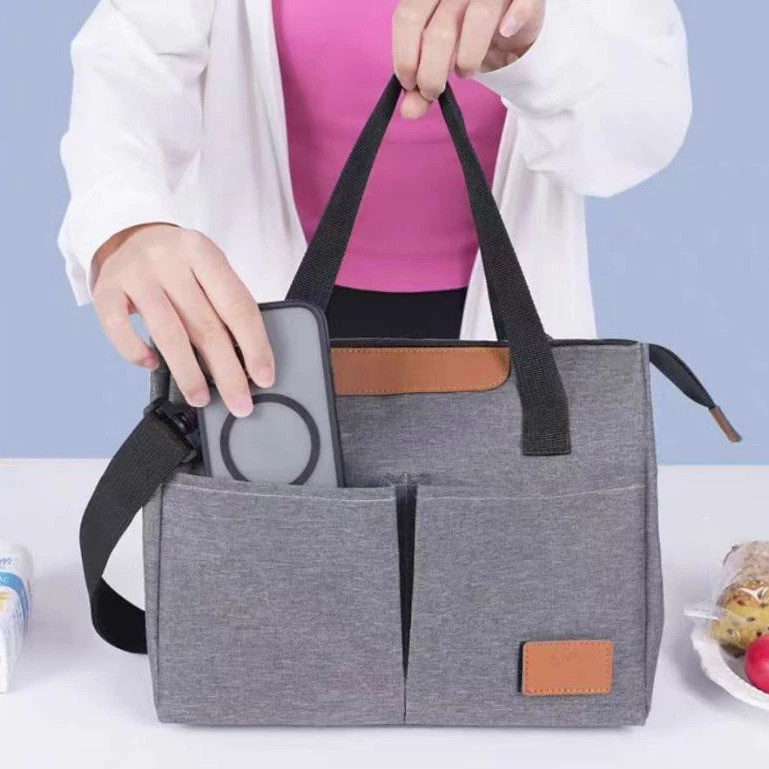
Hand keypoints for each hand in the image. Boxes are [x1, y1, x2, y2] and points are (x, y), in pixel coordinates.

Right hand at [92, 223, 273, 416]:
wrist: (130, 235)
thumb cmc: (179, 263)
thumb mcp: (207, 269)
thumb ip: (224, 304)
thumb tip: (247, 360)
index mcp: (202, 251)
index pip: (237, 306)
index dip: (254, 346)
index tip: (263, 377)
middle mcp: (168, 258)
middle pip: (205, 325)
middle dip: (227, 372)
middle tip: (240, 402)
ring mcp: (134, 272)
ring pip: (168, 334)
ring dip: (188, 373)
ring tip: (201, 398)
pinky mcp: (105, 289)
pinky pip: (121, 330)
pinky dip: (138, 353)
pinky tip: (153, 366)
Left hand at [393, 0, 544, 118]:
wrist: (507, 25)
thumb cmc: (464, 38)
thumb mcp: (438, 59)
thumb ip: (420, 84)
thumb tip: (409, 112)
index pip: (407, 19)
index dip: (405, 57)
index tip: (411, 84)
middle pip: (439, 29)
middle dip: (431, 72)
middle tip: (433, 91)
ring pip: (476, 18)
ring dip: (468, 58)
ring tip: (465, 72)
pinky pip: (523, 1)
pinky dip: (515, 17)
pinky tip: (506, 31)